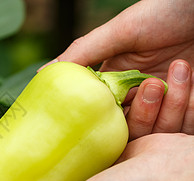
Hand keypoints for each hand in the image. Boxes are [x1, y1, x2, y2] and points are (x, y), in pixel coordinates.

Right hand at [38, 0, 193, 136]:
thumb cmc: (166, 9)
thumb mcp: (121, 30)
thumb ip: (83, 53)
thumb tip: (42, 73)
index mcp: (116, 79)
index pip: (99, 111)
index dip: (98, 118)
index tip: (105, 112)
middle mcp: (138, 94)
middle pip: (128, 127)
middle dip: (141, 112)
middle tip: (151, 85)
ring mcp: (165, 102)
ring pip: (157, 129)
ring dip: (169, 104)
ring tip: (179, 67)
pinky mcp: (189, 107)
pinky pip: (184, 125)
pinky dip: (188, 106)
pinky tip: (189, 73)